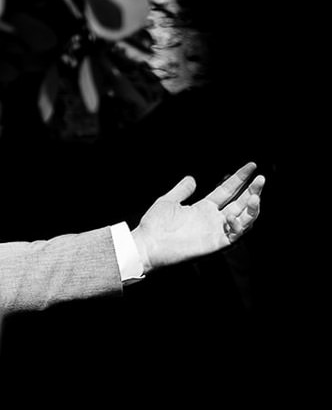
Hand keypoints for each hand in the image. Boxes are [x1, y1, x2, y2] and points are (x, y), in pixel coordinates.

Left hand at [131, 162, 265, 272]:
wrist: (147, 244)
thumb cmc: (154, 225)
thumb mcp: (168, 201)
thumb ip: (182, 190)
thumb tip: (192, 178)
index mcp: (203, 208)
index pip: (227, 190)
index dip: (239, 178)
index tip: (252, 166)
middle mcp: (213, 219)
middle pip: (240, 203)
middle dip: (253, 190)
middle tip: (262, 178)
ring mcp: (216, 231)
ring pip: (244, 219)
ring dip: (253, 208)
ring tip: (255, 196)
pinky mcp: (216, 243)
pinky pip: (235, 235)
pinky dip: (239, 225)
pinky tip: (232, 216)